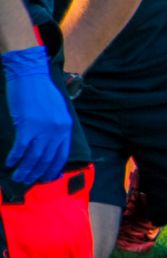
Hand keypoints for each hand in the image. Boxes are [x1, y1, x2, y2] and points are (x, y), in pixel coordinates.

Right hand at [3, 46, 71, 184]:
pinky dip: (15, 158)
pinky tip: (10, 163)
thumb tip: (49, 145)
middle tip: (28, 181)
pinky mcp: (28, 127)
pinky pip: (21, 148)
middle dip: (37, 173)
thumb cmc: (41, 92)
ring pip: (34, 157)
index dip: (54, 169)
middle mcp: (57, 131)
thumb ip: (56, 128)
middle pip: (47, 159)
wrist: (30, 76)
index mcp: (66, 128)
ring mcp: (43, 130)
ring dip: (25, 170)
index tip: (46, 178)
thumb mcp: (57, 111)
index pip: (62, 155)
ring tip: (18, 177)